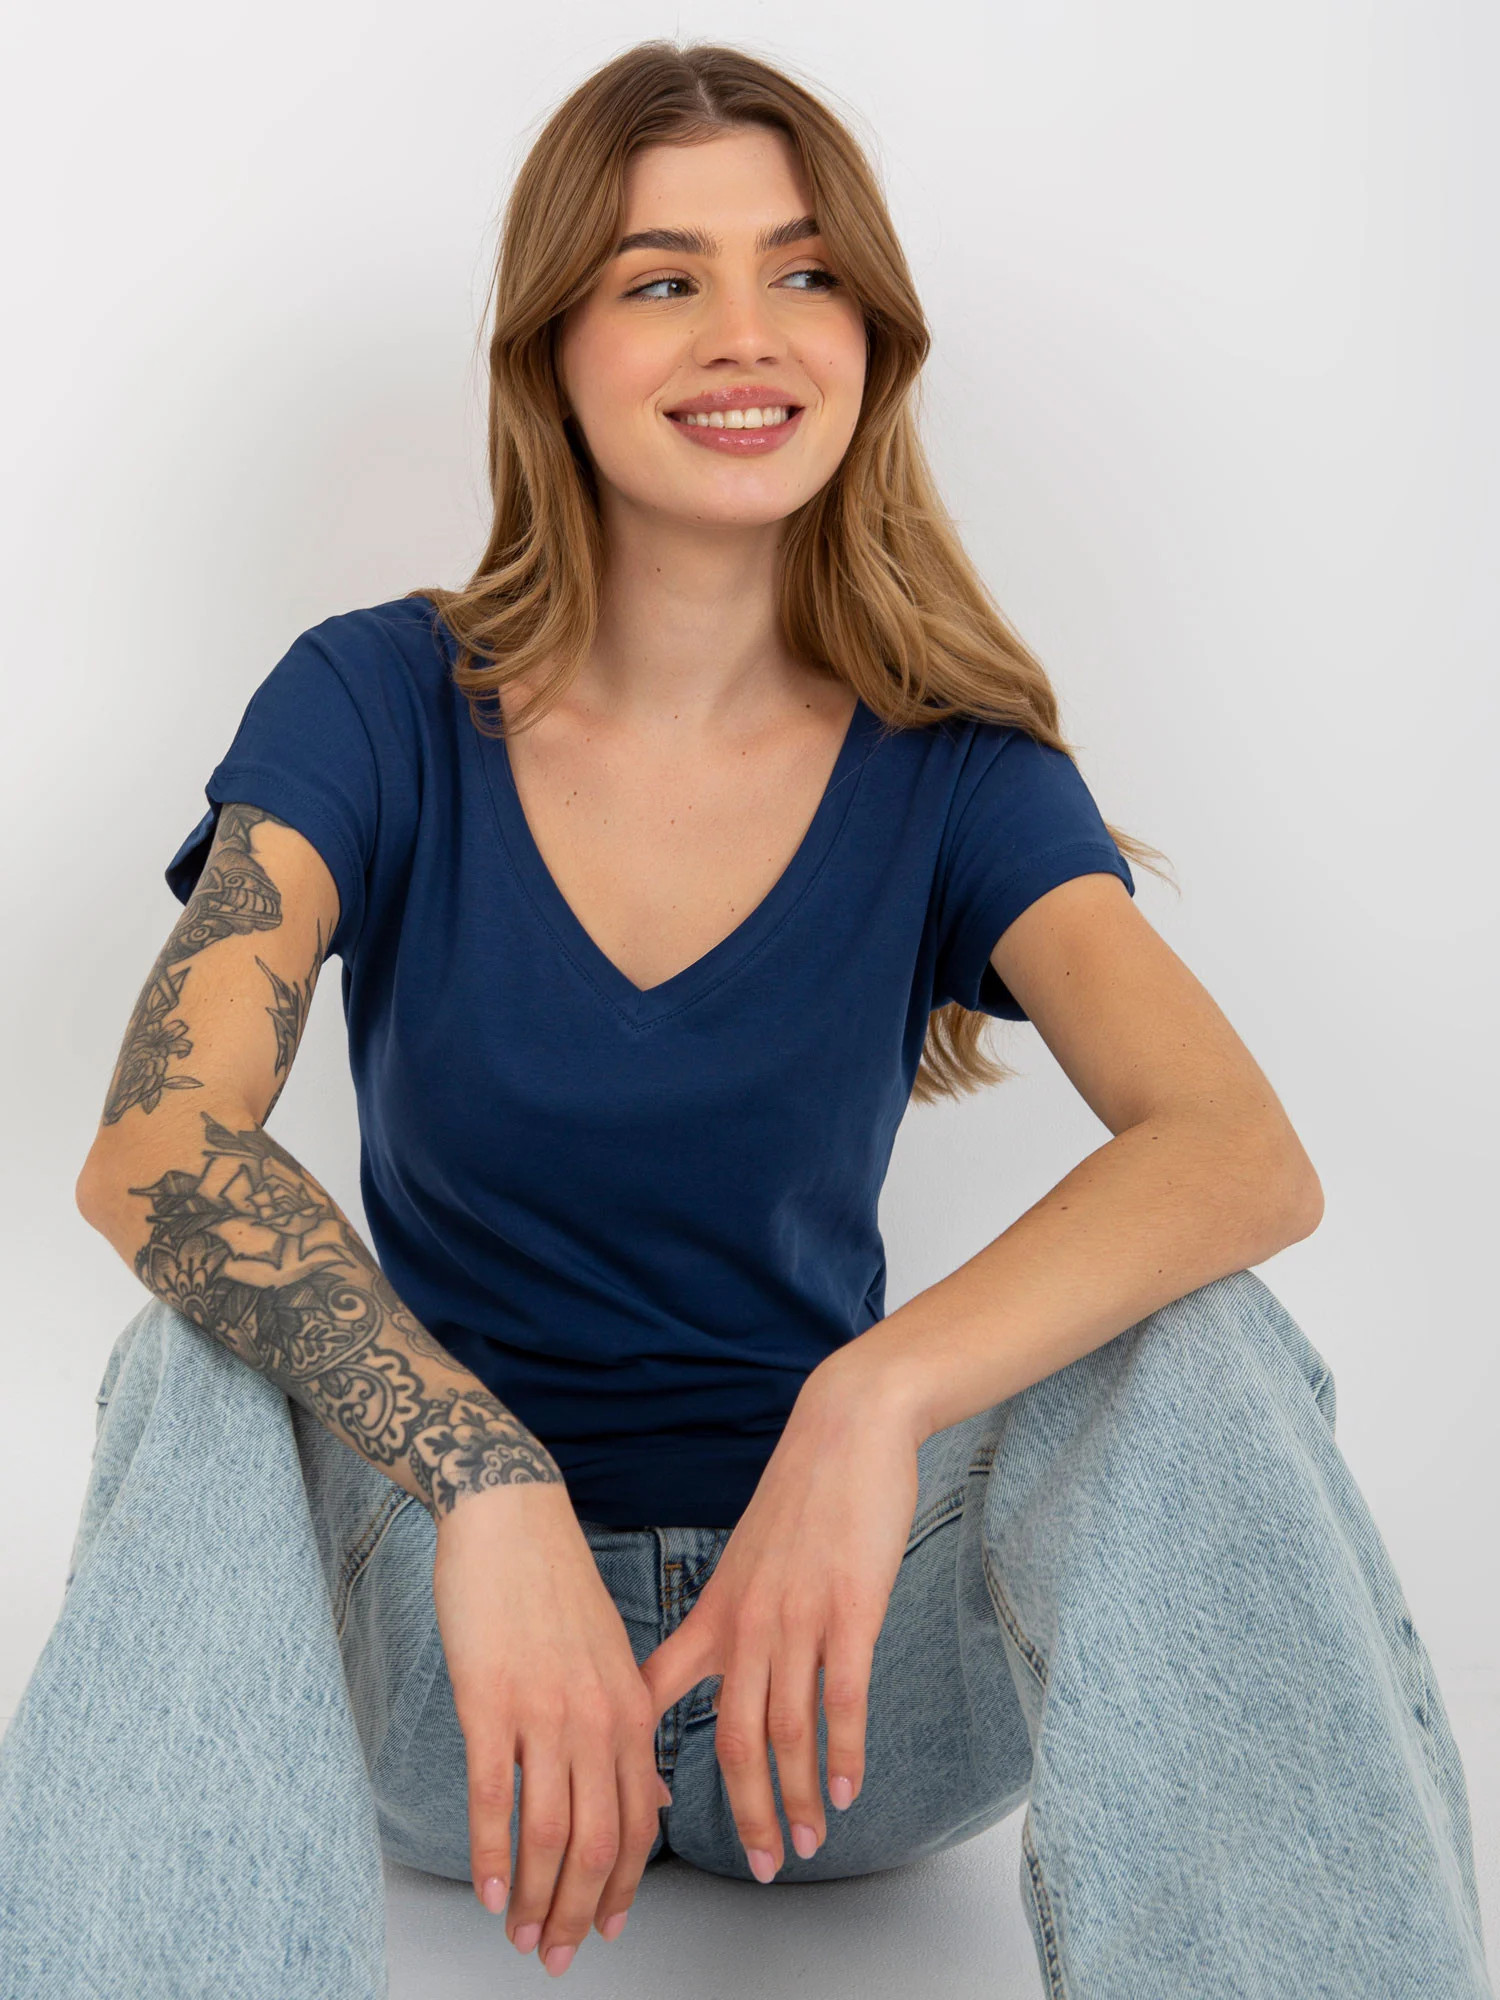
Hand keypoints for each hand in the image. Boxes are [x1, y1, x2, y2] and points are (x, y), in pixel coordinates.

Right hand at [431, 1484, 670, 1974]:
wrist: (511, 1517)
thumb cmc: (554, 1586)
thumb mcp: (611, 1657)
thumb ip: (630, 1731)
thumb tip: (650, 1798)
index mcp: (631, 1708)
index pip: (639, 1822)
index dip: (625, 1887)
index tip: (608, 1929)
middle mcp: (598, 1717)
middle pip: (599, 1843)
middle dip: (581, 1912)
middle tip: (557, 1956)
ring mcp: (544, 1711)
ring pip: (549, 1832)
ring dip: (537, 1898)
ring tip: (522, 1936)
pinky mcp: (490, 1701)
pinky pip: (493, 1796)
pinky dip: (492, 1854)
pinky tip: (490, 1890)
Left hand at [636, 1358, 921, 1879]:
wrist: (846, 1428)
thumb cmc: (803, 1495)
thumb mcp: (747, 1557)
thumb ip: (734, 1615)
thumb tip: (726, 1666)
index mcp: (715, 1612)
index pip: (657, 1698)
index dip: (643, 1763)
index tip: (640, 1810)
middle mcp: (747, 1623)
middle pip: (731, 1741)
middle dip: (743, 1813)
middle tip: (758, 1868)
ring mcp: (797, 1618)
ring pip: (786, 1731)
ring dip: (798, 1798)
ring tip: (806, 1844)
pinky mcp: (850, 1609)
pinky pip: (842, 1698)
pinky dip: (844, 1753)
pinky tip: (849, 1790)